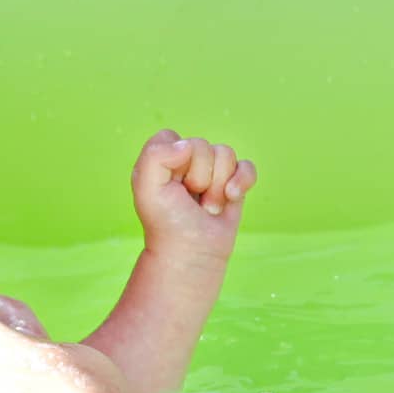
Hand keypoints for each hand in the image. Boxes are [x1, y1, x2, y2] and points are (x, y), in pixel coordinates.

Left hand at [131, 130, 257, 260]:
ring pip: (226, 154)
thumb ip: (155, 155)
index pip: (173, 137)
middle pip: (202, 145)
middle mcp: (186, 160)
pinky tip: (230, 198)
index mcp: (161, 157)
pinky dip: (242, 181)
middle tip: (189, 202)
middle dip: (199, 177)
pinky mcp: (234, 182)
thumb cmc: (167, 224)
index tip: (170, 186)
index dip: (174, 161)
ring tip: (206, 207)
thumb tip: (188, 144)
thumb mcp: (147, 189)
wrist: (192, 254)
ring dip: (217, 186)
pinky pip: (247, 166)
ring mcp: (212, 170)